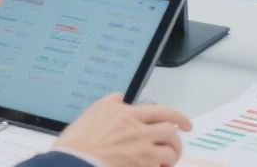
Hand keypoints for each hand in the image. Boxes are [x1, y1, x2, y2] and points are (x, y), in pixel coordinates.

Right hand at [53, 94, 192, 166]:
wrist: (72, 162)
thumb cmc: (78, 143)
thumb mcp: (92, 112)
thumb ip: (110, 103)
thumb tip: (121, 97)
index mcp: (125, 114)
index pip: (160, 111)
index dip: (178, 117)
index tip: (184, 124)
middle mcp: (136, 129)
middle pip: (170, 130)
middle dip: (176, 140)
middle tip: (174, 146)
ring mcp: (140, 149)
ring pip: (170, 149)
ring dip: (171, 156)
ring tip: (165, 161)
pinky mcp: (141, 165)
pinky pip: (161, 165)